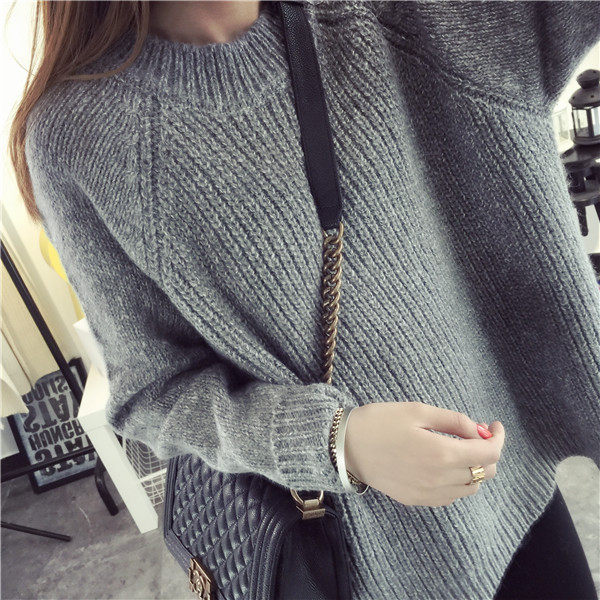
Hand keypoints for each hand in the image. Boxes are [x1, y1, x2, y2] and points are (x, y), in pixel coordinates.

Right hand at [344, 401, 504, 505]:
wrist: (344, 446)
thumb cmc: (378, 422)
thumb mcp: (417, 411)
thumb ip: (453, 420)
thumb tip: (479, 430)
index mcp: (441, 453)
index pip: (489, 453)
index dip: (498, 438)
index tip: (493, 425)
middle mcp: (439, 479)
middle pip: (485, 472)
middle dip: (488, 452)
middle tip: (475, 433)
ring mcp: (428, 494)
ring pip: (470, 487)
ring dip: (474, 468)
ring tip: (459, 448)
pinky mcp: (416, 500)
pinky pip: (451, 496)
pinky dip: (458, 481)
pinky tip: (444, 465)